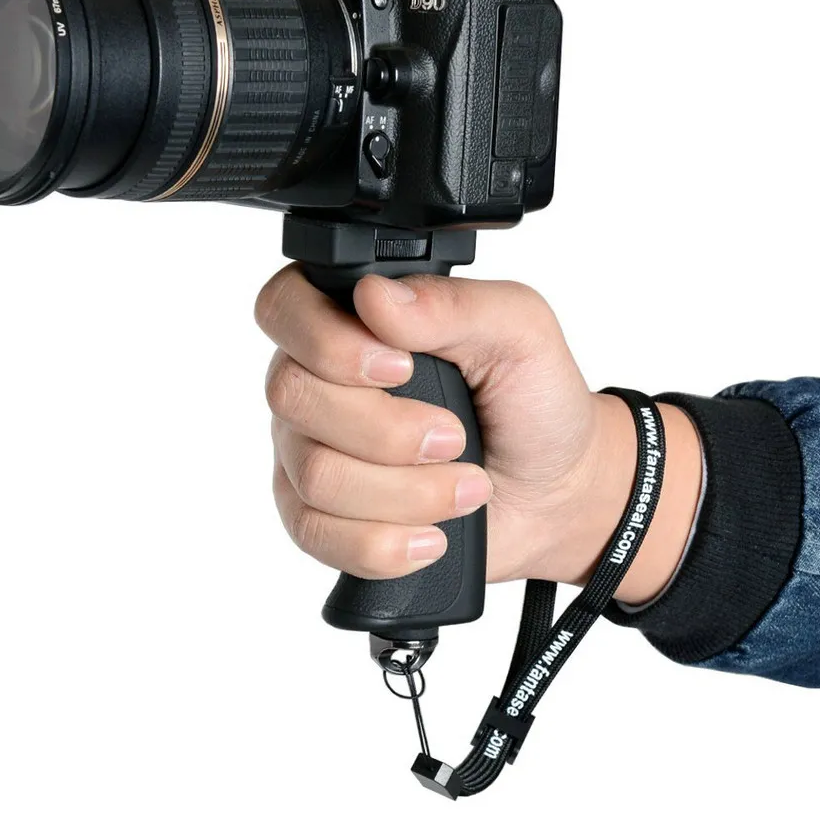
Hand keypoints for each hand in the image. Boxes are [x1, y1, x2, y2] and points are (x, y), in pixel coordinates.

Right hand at [255, 267, 701, 603]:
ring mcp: (310, 449)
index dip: (327, 341)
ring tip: (464, 487)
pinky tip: (430, 534)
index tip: (399, 368)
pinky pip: (316, 534)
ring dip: (405, 492)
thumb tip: (376, 296)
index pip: (283, 306)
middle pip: (294, 397)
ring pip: (315, 474)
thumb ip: (452, 305)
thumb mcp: (519, 332)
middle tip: (454, 436)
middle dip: (386, 431)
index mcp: (353, 317)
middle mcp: (318, 380)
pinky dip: (386, 542)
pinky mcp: (317, 515)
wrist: (555, 491)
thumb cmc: (533, 402)